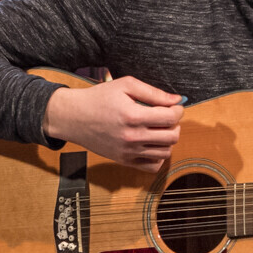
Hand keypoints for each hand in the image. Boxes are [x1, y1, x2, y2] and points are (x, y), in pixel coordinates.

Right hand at [43, 76, 184, 171]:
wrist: (74, 117)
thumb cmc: (98, 99)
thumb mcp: (125, 86)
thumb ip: (153, 92)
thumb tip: (176, 99)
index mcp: (133, 116)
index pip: (170, 117)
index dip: (178, 110)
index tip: (174, 106)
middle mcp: (132, 137)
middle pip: (172, 136)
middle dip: (175, 124)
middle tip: (167, 116)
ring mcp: (128, 152)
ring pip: (165, 152)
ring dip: (168, 139)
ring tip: (159, 128)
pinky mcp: (124, 161)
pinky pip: (152, 166)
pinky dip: (158, 156)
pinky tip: (152, 143)